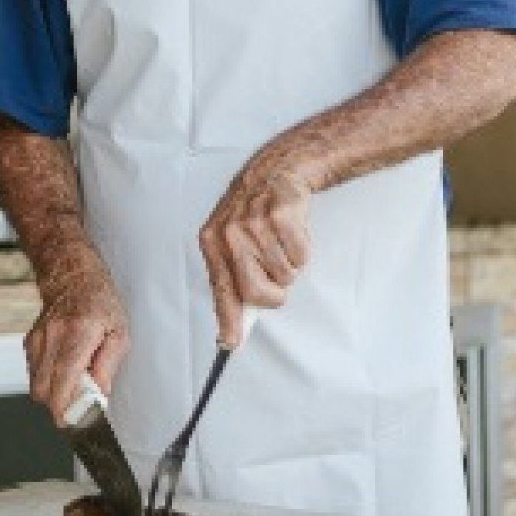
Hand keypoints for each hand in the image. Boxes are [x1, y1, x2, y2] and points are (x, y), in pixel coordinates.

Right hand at [25, 263, 129, 419]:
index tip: (75, 423)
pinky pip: (33, 375)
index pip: (62, 382)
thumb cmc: (100, 304)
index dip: (65, 410)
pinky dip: (47, 381)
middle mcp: (52, 338)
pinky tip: (62, 372)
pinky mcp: (29, 343)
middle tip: (78, 408)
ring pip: (35, 386)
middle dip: (59, 407)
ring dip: (53, 395)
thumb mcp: (118, 334)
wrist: (73, 276)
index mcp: (77, 335)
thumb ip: (107, 367)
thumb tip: (99, 396)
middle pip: (43, 391)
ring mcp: (37, 340)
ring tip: (74, 386)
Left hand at [198, 158, 313, 347]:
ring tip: (281, 243)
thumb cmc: (252, 213)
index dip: (227, 319)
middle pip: (254, 291)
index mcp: (212, 242)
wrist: (274, 172)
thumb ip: (232, 277)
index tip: (230, 343)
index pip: (220, 289)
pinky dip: (303, 251)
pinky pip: (300, 256)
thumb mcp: (230, 238)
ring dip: (289, 266)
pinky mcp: (281, 216)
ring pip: (283, 275)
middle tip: (276, 280)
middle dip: (272, 295)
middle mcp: (230, 234)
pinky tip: (292, 231)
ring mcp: (255, 224)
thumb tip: (236, 323)